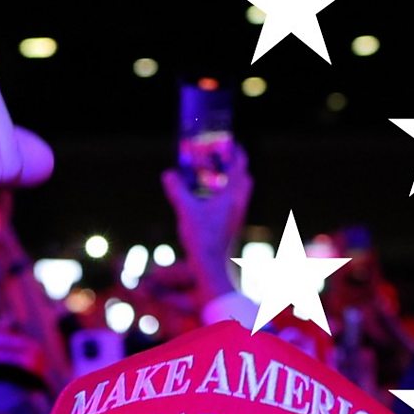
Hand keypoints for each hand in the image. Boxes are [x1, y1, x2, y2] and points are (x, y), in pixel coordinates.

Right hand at [161, 144, 253, 302]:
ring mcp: (239, 218)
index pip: (239, 166)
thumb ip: (177, 191)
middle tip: (222, 162)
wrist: (213, 270)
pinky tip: (211, 205)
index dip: (236, 152)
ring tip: (214, 181)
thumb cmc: (203, 240)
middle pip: (245, 179)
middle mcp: (240, 205)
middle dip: (236, 168)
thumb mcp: (186, 212)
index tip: (231, 143)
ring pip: (241, 194)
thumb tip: (168, 174)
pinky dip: (226, 199)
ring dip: (231, 184)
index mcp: (233, 196)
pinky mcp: (233, 229)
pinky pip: (234, 207)